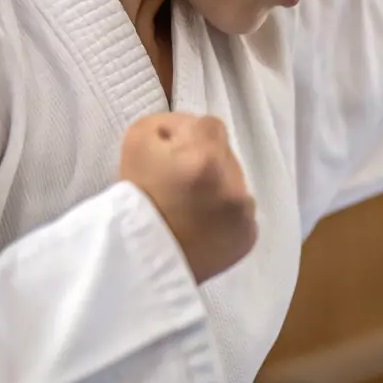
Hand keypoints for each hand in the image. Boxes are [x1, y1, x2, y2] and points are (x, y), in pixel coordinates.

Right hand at [120, 114, 257, 282]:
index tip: (172, 160)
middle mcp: (233, 182)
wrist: (137, 261)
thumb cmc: (134, 198)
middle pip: (225, 157)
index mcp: (206, 155)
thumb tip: (190, 128)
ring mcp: (244, 213)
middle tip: (180, 188)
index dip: (188, 140)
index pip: (209, 126)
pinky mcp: (248, 237)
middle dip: (206, 165)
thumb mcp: (137, 140)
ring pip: (235, 186)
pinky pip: (241, 217)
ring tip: (191, 211)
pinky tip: (203, 228)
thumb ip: (169, 121)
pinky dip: (226, 220)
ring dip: (219, 192)